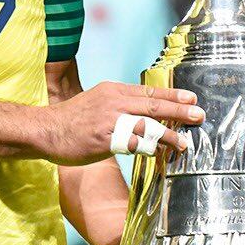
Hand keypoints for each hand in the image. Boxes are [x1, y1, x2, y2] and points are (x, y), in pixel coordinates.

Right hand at [41, 82, 203, 165]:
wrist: (46, 130)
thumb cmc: (72, 118)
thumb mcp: (98, 100)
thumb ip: (119, 103)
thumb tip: (143, 108)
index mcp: (113, 90)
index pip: (149, 91)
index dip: (172, 95)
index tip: (191, 98)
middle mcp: (115, 102)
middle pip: (153, 104)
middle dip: (179, 110)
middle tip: (198, 113)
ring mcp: (111, 121)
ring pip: (147, 125)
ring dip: (169, 134)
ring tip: (185, 141)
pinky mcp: (105, 139)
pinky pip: (133, 144)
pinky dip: (150, 149)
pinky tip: (161, 154)